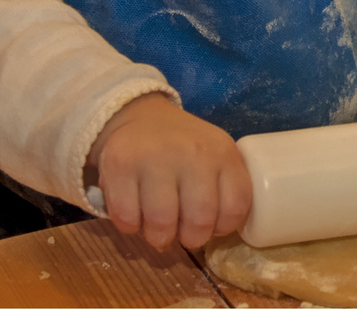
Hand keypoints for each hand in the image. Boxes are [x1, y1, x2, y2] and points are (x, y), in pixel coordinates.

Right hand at [85, 93, 252, 249]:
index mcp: (223, 153)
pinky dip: (130, 226)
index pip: (236, 207)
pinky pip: (127, 218)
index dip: (223, 228)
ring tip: (157, 225)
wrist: (142, 117)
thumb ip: (224, 187)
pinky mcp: (121, 164)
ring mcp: (156, 157)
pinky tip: (135, 212)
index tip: (211, 226)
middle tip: (181, 232)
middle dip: (190, 239)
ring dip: (159, 237)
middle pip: (199, 222)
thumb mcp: (216, 155)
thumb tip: (219, 231)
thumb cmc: (184, 147)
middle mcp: (193, 153)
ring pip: (161, 225)